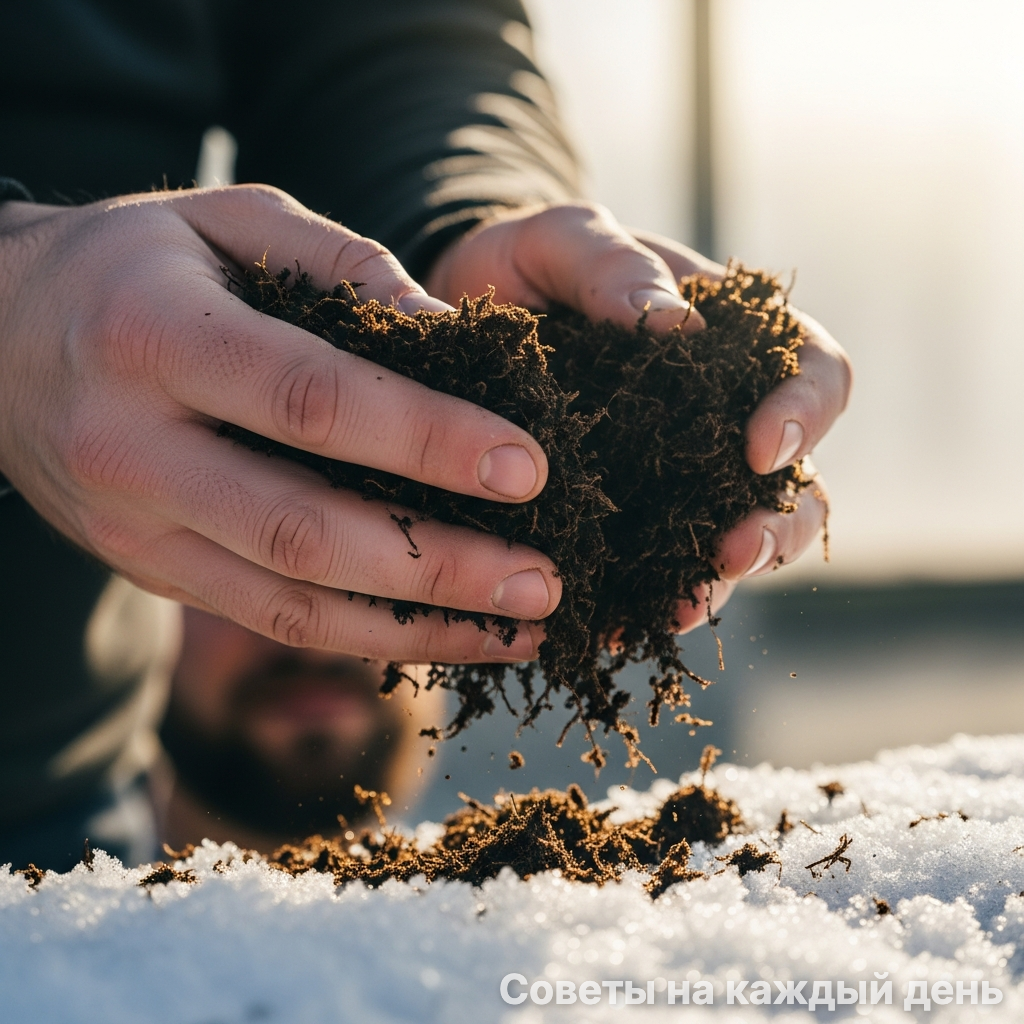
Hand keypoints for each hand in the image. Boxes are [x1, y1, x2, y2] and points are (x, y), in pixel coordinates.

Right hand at [0, 186, 561, 662]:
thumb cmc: (134, 266)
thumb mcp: (227, 221)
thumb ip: (343, 264)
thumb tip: (455, 336)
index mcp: (156, 335)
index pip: (312, 399)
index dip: (427, 438)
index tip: (530, 466)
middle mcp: (136, 448)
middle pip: (305, 530)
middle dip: (439, 566)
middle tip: (545, 579)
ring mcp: (136, 527)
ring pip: (290, 605)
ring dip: (418, 627)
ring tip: (521, 628)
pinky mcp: (151, 571)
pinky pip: (269, 620)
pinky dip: (366, 637)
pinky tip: (447, 634)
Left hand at [427, 203, 851, 632]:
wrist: (455, 314)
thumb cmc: (526, 266)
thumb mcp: (562, 241)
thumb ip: (614, 266)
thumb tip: (679, 327)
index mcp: (731, 343)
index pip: (813, 373)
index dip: (804, 414)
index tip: (758, 449)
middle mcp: (718, 420)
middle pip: (793, 482)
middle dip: (778, 526)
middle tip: (732, 554)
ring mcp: (674, 479)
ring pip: (733, 542)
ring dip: (718, 582)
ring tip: (677, 610)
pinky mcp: (622, 521)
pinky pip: (649, 572)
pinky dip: (640, 602)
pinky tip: (610, 626)